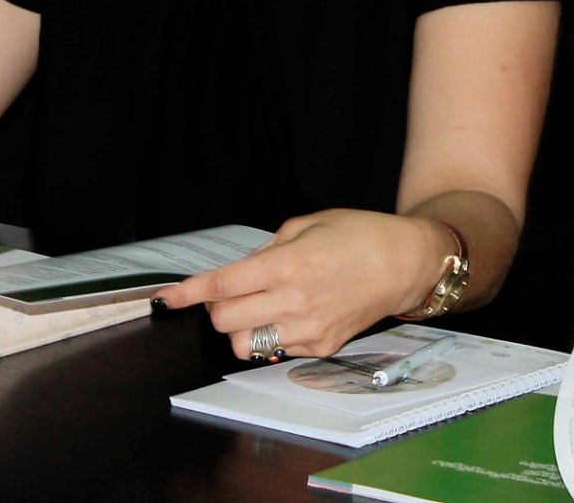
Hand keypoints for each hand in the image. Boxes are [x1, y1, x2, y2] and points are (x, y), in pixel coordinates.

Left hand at [156, 209, 452, 360]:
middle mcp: (294, 302)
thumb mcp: (307, 224)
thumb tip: (239, 273)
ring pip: (245, 345)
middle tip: (230, 292)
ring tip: (260, 305)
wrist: (406, 263)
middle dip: (217, 307)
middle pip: (225, 321)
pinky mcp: (322, 348)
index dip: (189, 293)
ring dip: (241, 325)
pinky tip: (292, 313)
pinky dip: (273, 334)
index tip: (167, 298)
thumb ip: (267, 251)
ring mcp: (308, 330)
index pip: (223, 286)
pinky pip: (277, 349)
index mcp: (288, 265)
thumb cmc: (359, 234)